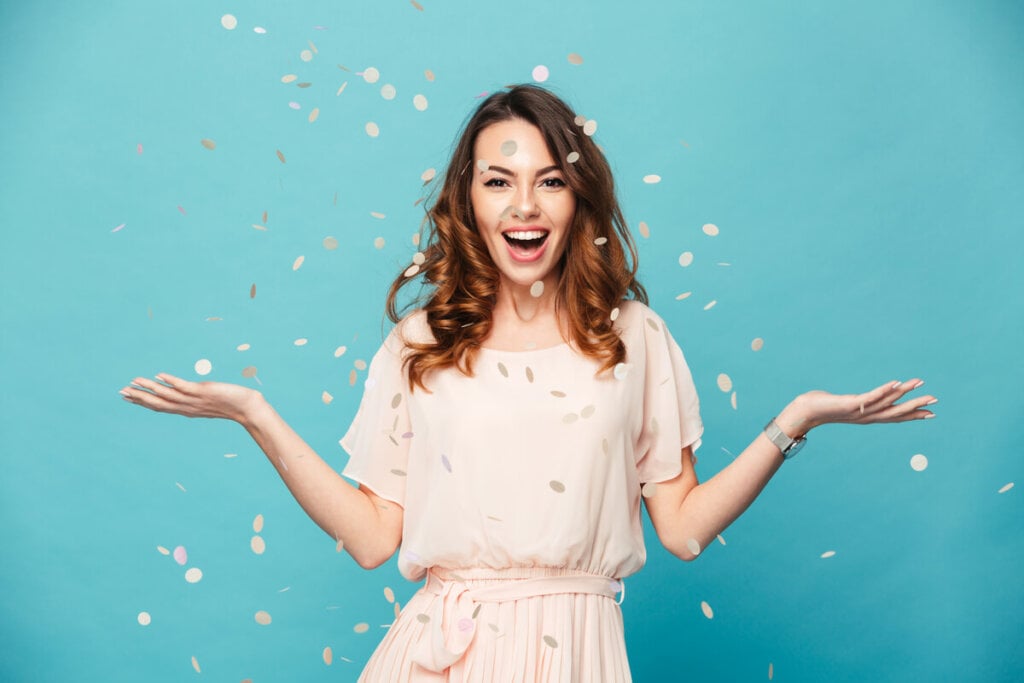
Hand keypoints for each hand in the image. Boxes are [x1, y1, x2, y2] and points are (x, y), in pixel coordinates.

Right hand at [119, 373, 263, 423]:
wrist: (247, 408)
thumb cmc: (230, 404)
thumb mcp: (207, 401)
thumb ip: (195, 397)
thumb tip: (187, 391)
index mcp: (186, 409)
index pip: (160, 406)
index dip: (142, 401)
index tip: (127, 396)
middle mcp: (187, 407)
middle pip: (158, 403)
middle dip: (139, 397)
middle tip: (121, 391)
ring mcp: (194, 400)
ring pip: (167, 395)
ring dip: (149, 388)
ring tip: (134, 381)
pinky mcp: (202, 392)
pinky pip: (183, 387)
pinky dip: (171, 381)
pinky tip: (159, 375)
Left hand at [779, 378, 936, 434]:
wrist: (804, 412)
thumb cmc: (822, 407)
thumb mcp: (844, 405)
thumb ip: (856, 404)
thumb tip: (861, 402)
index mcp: (867, 417)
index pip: (894, 416)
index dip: (913, 415)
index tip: (932, 414)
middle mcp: (866, 416)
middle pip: (896, 412)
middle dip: (916, 406)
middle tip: (935, 400)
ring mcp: (859, 411)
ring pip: (886, 403)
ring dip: (904, 393)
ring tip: (919, 383)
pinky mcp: (850, 404)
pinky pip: (870, 397)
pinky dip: (884, 390)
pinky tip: (895, 382)